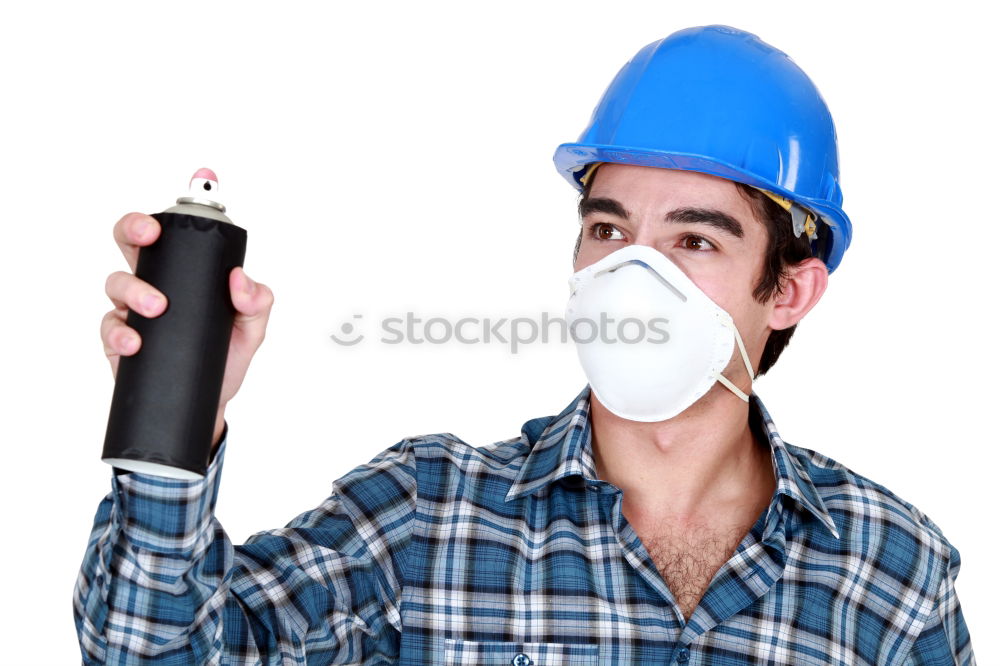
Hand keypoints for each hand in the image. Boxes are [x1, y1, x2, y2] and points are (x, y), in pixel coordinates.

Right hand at [101, 212, 273, 447]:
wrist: (211, 402)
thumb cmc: (226, 356)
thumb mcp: (252, 329)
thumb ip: (256, 303)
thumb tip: (240, 279)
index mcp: (184, 272)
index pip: (169, 234)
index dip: (164, 214)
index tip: (167, 211)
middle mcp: (154, 283)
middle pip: (129, 242)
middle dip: (133, 228)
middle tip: (149, 236)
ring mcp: (133, 312)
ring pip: (116, 282)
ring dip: (134, 288)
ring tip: (157, 306)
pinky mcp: (120, 342)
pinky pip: (110, 328)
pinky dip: (120, 333)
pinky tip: (135, 342)